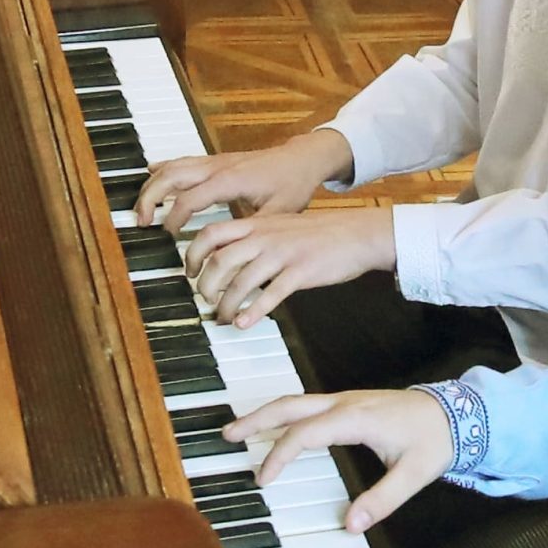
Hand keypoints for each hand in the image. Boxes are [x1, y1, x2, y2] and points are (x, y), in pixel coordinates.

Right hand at [136, 129, 347, 231]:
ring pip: (172, 166)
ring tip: (142, 208)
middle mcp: (217, 167)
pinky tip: (151, 174)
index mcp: (231, 180)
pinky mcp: (214, 161)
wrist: (301, 159)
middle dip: (150, 197)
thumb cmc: (292, 184)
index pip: (190, 198)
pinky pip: (181, 161)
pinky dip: (163, 169)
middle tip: (140, 220)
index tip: (168, 234)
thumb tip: (230, 256)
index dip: (175, 217)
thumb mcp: (278, 214)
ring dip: (152, 185)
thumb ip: (252, 233)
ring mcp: (214, 161)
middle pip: (171, 176)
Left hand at [185, 202, 396, 327]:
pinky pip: (271, 294)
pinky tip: (245, 323)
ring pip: (242, 280)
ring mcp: (283, 254)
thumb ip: (254, 237)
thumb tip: (228, 255)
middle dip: (205, 284)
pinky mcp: (301, 272)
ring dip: (227, 304)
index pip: (212, 233)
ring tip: (223, 317)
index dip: (194, 254)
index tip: (189, 271)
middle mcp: (265, 236)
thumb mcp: (280, 225)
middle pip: (220, 260)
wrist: (357, 233)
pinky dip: (254, 311)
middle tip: (205, 299)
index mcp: (257, 224)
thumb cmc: (319, 232)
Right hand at [223, 385, 454, 532]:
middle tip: (228, 434)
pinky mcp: (350, 403)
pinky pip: (308, 405)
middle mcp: (344, 404)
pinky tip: (277, 427)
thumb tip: (351, 525)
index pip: (304, 434)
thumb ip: (382, 501)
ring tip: (241, 429)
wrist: (458, 412)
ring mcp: (345, 400)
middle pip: (289, 406)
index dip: (279, 456)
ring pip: (295, 401)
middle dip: (255, 420)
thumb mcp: (414, 474)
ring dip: (266, 414)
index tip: (263, 479)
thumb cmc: (435, 440)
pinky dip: (285, 414)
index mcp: (354, 419)